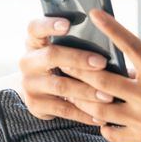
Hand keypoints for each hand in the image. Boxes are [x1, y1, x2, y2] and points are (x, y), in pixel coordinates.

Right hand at [18, 16, 136, 123]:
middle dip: (78, 59)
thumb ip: (78, 42)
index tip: (67, 24)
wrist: (40, 90)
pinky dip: (84, 113)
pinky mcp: (35, 105)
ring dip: (87, 90)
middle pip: (51, 56)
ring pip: (60, 86)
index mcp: (35, 41)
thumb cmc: (63, 63)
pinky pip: (63, 109)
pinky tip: (101, 117)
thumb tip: (112, 37)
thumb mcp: (63, 49)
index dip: (49, 25)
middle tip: (102, 63)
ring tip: (108, 95)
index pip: (35, 28)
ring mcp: (30, 84)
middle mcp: (28, 61)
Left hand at [63, 8, 140, 141]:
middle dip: (78, 71)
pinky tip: (102, 121)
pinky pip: (110, 132)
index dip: (111, 27)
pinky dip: (103, 126)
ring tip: (73, 93)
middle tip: (61, 63)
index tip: (94, 13)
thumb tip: (122, 67)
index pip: (131, 45)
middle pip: (102, 80)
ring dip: (84, 101)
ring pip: (99, 108)